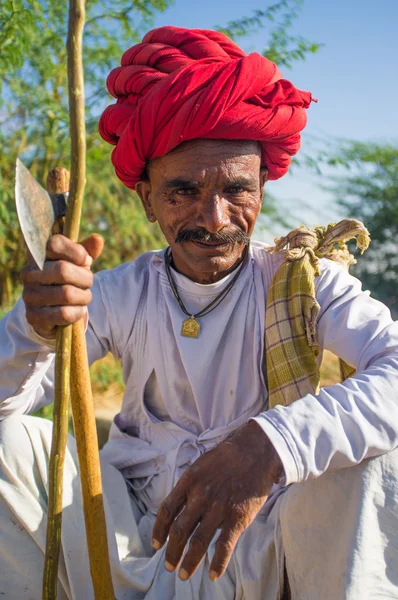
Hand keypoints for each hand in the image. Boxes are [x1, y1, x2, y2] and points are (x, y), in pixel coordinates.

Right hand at [21, 233, 103, 337]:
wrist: (51, 310)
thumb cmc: (67, 280)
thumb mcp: (77, 263)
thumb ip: (87, 251)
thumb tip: (98, 239)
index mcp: (38, 255)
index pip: (54, 244)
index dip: (76, 252)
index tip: (86, 260)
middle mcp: (29, 273)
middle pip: (63, 270)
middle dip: (85, 278)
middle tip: (89, 282)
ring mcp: (29, 295)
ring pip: (66, 294)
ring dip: (84, 297)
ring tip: (85, 297)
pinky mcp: (33, 316)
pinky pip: (63, 314)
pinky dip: (77, 312)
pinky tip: (78, 310)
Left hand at [152, 420, 282, 581]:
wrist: (255, 451)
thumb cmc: (227, 457)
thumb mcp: (201, 465)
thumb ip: (190, 487)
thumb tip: (181, 509)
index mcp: (188, 482)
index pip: (167, 510)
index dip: (159, 530)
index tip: (156, 544)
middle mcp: (200, 496)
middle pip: (179, 531)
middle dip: (172, 552)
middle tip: (169, 566)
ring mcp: (218, 508)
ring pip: (198, 542)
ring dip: (189, 562)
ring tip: (183, 574)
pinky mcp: (237, 517)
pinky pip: (224, 545)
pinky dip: (218, 563)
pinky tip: (212, 575)